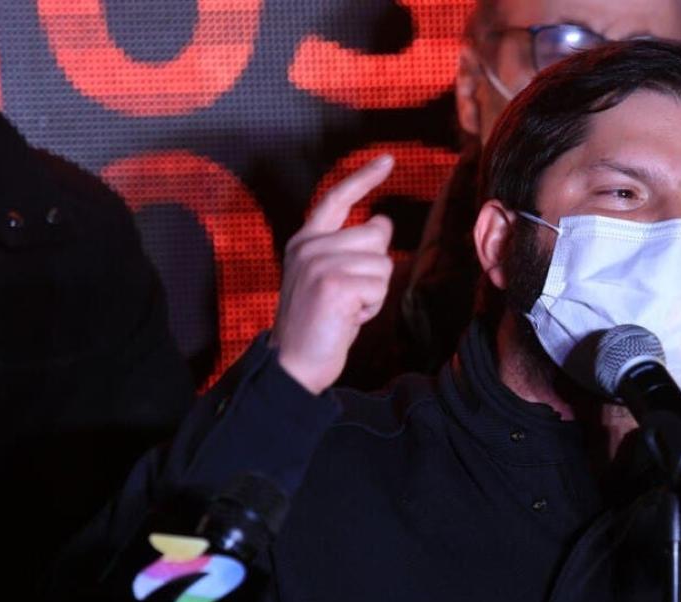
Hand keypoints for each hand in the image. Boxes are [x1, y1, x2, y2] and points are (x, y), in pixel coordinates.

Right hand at [272, 155, 395, 393]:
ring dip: (374, 292)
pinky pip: (379, 287)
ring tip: (346, 309)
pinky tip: (348, 319)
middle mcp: (309, 246)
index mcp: (305, 241)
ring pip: (382, 264)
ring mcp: (319, 263)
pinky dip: (372, 308)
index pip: (337, 198)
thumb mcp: (330, 278)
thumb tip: (382, 223)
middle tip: (350, 297)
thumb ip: (350, 249)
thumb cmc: (318, 324)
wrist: (293, 363)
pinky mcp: (333, 284)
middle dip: (375, 269)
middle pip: (376, 235)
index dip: (364, 178)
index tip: (387, 160)